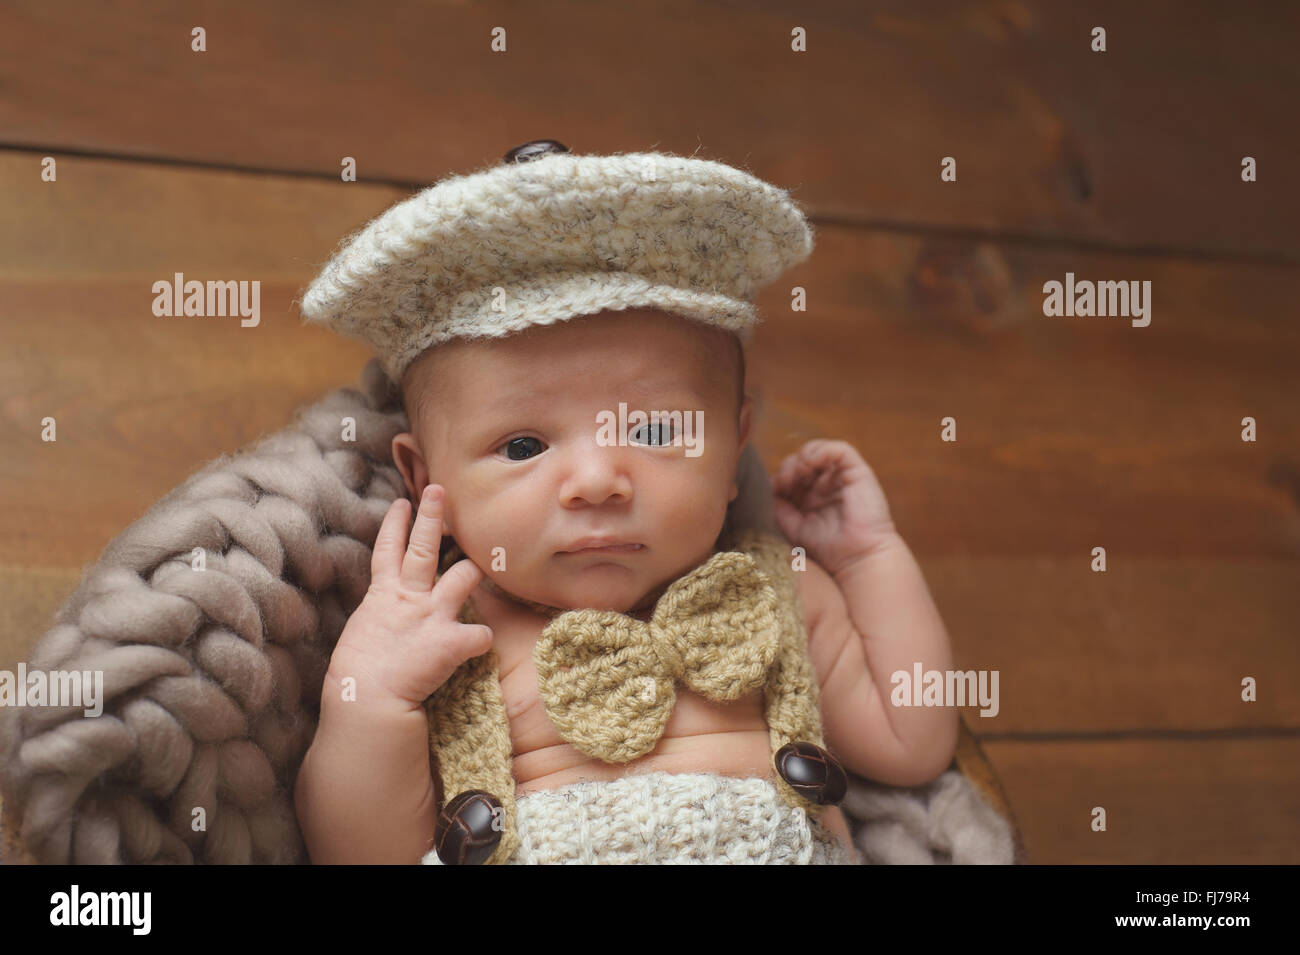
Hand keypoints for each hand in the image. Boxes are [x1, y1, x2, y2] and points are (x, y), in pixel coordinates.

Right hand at [327, 484, 491, 709]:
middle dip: (432, 515)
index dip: (395, 523)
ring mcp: (433, 616)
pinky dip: (483, 639)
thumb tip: (387, 615)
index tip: (402, 501)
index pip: (387, 549)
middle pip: (424, 546)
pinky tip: (480, 645)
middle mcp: (410, 598)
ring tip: (482, 564)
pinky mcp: (452, 641)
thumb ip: (382, 616)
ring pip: (464, 575)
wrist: (366, 700)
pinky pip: (482, 634)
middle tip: (439, 490)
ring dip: (474, 570)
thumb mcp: (363, 633)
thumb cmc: (357, 676)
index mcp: (383, 595)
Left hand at [771, 440, 896, 576]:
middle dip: (789, 468)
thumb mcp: (795, 528)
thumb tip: (769, 487)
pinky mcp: (859, 472)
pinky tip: (810, 464)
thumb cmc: (829, 550)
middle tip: (784, 483)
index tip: (774, 490)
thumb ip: (780, 508)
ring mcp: (843, 477)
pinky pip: (840, 450)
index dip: (781, 477)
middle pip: (803, 460)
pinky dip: (821, 451)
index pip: (793, 474)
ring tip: (796, 475)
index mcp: (814, 496)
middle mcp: (829, 484)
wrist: (858, 560)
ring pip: (819, 451)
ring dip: (802, 458)